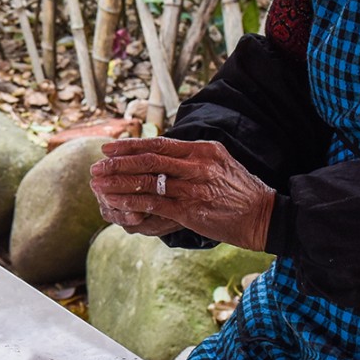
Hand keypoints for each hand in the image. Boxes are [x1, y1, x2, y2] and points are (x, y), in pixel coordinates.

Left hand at [87, 138, 274, 250]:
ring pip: (146, 181)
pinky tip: (114, 204)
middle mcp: (196, 165)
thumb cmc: (240, 190)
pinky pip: (152, 204)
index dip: (129, 146)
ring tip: (97, 185)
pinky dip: (130, 203)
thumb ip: (192, 156)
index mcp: (202, 150)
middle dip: (117, 164)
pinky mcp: (190, 211)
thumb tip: (164, 152)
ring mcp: (192, 188)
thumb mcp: (219, 162)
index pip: (158, 143)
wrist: (264, 216)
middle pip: (147, 159)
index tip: (108, 149)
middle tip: (95, 167)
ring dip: (117, 183)